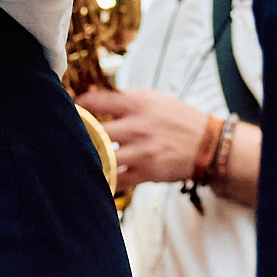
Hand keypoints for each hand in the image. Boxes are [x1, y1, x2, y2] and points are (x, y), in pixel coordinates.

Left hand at [77, 87, 213, 190]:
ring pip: (101, 156)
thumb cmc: (178, 119)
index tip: (69, 111)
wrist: (209, 145)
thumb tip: (92, 97)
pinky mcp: (146, 172)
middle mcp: (137, 127)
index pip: (94, 101)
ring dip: (88, 157)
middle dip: (76, 133)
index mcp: (136, 104)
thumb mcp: (152, 99)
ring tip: (78, 156)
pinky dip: (104, 178)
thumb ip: (123, 98)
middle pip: (92, 130)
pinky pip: (116, 178)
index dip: (76, 106)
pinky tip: (97, 175)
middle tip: (67, 136)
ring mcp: (141, 151)